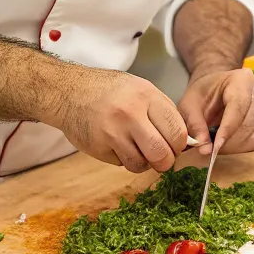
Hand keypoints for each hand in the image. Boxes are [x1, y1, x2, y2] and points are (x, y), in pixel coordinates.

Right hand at [55, 67, 187, 172]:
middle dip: (165, 161)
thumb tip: (184, 141)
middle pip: (161, 153)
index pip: (177, 131)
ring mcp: (112, 132)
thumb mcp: (141, 89)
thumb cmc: (110, 91)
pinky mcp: (99, 148)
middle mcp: (130, 114)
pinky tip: (118, 144)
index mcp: (146, 96)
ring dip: (144, 162)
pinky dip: (125, 159)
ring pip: (141, 164)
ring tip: (138, 148)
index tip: (176, 146)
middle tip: (162, 157)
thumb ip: (162, 112)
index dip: (180, 145)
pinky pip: (122, 164)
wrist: (69, 92)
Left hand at [177, 68, 253, 155]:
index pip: (239, 107)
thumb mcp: (189, 106)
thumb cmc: (203, 95)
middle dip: (232, 140)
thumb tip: (205, 149)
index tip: (215, 147)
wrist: (215, 90)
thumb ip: (195, 126)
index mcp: (241, 78)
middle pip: (251, 120)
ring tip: (223, 146)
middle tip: (215, 149)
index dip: (227, 130)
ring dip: (241, 144)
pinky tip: (234, 144)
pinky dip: (250, 145)